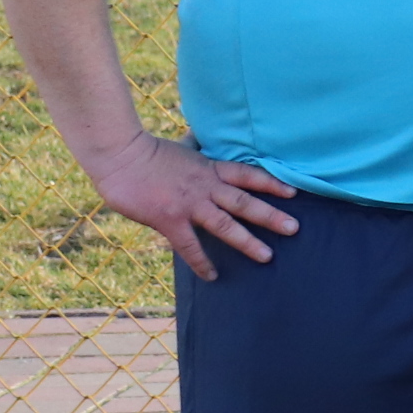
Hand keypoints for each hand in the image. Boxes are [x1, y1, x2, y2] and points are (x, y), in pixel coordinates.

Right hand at [91, 133, 296, 280]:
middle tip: (294, 228)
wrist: (119, 155)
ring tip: (267, 256)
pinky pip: (189, 245)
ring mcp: (189, 204)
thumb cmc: (145, 151)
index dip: (271, 183)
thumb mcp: (179, 148)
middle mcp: (205, 187)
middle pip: (244, 202)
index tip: (293, 192)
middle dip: (270, 216)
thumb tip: (197, 137)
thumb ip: (193, 149)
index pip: (247, 175)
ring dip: (247, 241)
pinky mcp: (169, 219)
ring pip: (225, 224)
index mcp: (209, 169)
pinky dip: (201, 262)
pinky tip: (212, 276)